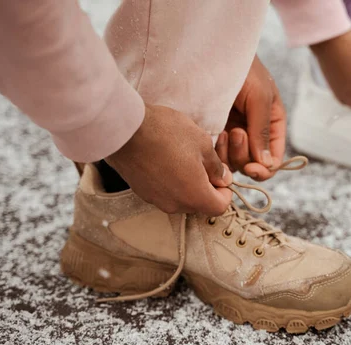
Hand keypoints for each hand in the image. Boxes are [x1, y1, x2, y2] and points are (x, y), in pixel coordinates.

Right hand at [106, 104, 232, 215]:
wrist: (125, 129)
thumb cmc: (167, 133)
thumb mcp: (202, 143)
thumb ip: (216, 167)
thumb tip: (223, 178)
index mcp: (194, 196)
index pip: (219, 207)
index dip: (225, 192)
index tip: (222, 175)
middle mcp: (175, 204)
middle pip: (199, 205)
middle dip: (207, 187)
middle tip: (204, 162)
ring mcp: (156, 200)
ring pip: (181, 199)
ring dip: (188, 184)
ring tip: (183, 158)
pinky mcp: (142, 192)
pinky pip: (164, 192)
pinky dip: (170, 181)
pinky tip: (166, 159)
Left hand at [215, 56, 286, 181]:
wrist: (212, 55)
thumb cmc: (242, 71)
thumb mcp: (259, 97)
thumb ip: (262, 131)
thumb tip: (266, 164)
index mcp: (272, 126)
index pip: (273, 159)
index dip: (265, 169)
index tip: (253, 169)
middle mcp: (253, 134)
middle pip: (252, 165)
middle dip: (244, 155)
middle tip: (237, 132)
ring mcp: (232, 136)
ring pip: (234, 163)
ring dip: (229, 153)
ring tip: (224, 131)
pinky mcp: (213, 135)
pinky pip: (216, 155)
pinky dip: (215, 151)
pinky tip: (214, 134)